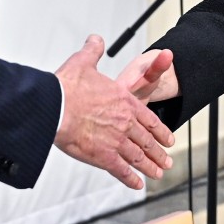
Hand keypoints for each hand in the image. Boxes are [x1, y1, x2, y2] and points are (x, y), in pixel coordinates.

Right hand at [54, 35, 174, 189]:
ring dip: (149, 166)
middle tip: (167, 160)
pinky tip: (137, 184)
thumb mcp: (84, 62)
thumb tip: (95, 40)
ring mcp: (116, 141)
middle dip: (158, 152)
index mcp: (124, 101)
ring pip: (138, 157)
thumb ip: (93, 51)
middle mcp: (125, 122)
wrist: (55, 107)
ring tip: (158, 173)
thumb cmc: (68, 87)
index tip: (168, 139)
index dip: (160, 131)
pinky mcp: (103, 156)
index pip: (149, 119)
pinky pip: (121, 170)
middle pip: (147, 140)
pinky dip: (130, 178)